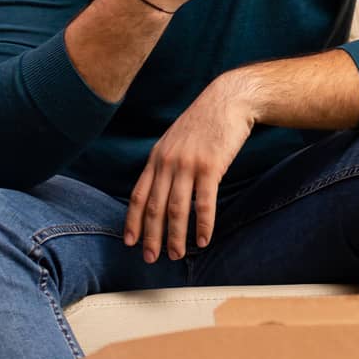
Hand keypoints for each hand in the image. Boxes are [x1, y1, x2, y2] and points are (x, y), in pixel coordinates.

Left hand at [124, 71, 256, 262]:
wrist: (228, 100)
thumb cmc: (204, 122)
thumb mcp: (175, 139)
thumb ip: (165, 162)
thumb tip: (160, 189)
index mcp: (157, 157)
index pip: (138, 196)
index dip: (133, 221)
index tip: (130, 242)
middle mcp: (168, 162)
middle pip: (155, 207)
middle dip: (151, 236)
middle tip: (150, 258)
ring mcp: (188, 165)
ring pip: (177, 209)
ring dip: (175, 236)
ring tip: (176, 255)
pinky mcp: (210, 167)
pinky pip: (204, 203)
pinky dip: (203, 224)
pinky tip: (204, 239)